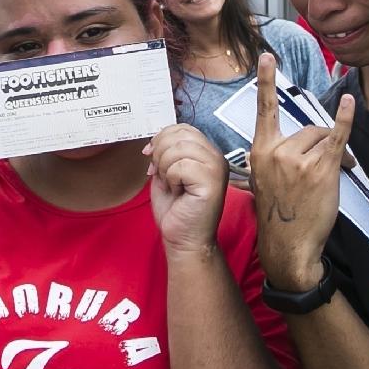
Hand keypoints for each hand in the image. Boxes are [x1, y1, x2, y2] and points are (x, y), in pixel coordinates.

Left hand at [146, 124, 227, 257]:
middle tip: (160, 174)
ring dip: (165, 168)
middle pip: (180, 135)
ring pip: (179, 149)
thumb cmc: (177, 211)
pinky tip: (179, 192)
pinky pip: (181, 167)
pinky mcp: (212, 182)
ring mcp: (216, 168)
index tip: (151, 157)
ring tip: (172, 185)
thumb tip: (155, 140)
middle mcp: (216, 157)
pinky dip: (172, 179)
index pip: (183, 128)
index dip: (162, 138)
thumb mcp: (167, 173)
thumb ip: (166, 153)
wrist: (184, 240)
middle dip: (160, 152)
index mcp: (207, 153)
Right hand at [247, 53, 352, 287]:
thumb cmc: (279, 214)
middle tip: (326, 169)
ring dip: (333, 153)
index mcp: (259, 151)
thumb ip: (277, 155)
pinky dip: (345, 118)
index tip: (266, 57)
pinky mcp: (322, 168)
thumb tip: (305, 140)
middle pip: (307, 129)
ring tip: (333, 177)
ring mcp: (299, 159)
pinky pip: (337, 136)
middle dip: (320, 145)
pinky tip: (349, 102)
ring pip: (322, 138)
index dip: (265, 81)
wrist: (288, 245)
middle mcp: (277, 151)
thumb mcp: (266, 180)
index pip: (264, 110)